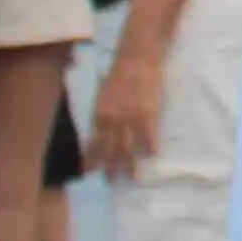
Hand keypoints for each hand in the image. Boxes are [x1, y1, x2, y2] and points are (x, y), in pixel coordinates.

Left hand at [90, 45, 165, 182]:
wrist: (136, 58)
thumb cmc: (119, 73)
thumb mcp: (103, 95)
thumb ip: (102, 113)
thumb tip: (101, 128)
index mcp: (99, 114)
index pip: (93, 143)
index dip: (90, 158)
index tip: (88, 172)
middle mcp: (112, 120)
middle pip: (109, 150)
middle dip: (108, 168)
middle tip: (109, 182)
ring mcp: (130, 119)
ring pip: (127, 148)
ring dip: (128, 165)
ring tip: (131, 178)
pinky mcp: (147, 114)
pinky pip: (148, 137)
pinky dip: (150, 147)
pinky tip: (153, 156)